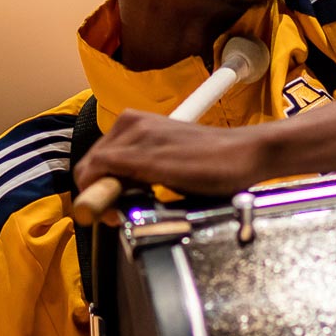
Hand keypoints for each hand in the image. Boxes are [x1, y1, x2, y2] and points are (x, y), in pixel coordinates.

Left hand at [73, 102, 335, 204]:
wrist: (246, 153)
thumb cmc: (214, 162)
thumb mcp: (166, 164)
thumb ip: (138, 175)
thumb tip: (116, 198)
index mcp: (136, 122)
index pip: (96, 158)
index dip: (96, 186)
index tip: (112, 206)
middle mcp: (132, 122)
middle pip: (89, 164)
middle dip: (96, 193)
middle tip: (118, 213)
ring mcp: (136, 135)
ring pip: (91, 169)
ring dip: (100, 196)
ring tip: (126, 210)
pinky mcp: (143, 153)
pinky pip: (100, 172)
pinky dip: (101, 194)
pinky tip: (123, 208)